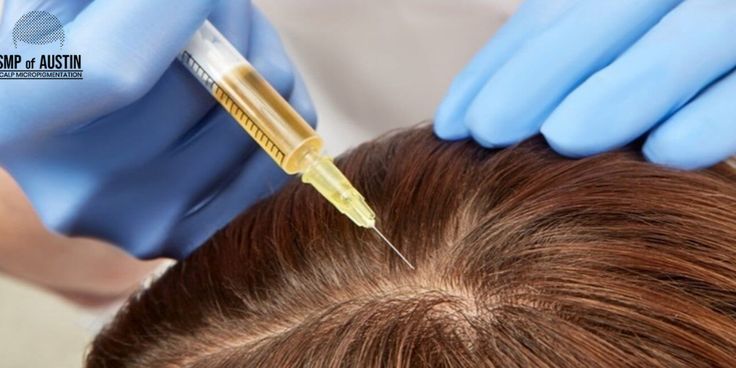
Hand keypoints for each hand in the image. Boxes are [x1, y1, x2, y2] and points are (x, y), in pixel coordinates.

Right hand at [0, 0, 316, 258]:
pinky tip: (244, 92)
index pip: (116, 69)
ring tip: (232, 44)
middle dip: (230, 26)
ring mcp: (139, 226)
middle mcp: (76, 192)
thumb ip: (122, 5)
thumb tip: (200, 6)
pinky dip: (279, 112)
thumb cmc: (72, 57)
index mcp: (16, 123)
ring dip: (263, 62)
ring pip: (252, 122)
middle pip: (199, 94)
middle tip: (224, 3)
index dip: (173, 14)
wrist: (76, 144)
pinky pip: (276, 160)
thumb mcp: (66, 11)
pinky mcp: (191, 237)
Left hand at [435, 0, 735, 169]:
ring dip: (626, 86)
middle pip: (608, 14)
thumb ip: (586, 50)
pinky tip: (669, 151)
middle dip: (543, 72)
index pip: (558, 11)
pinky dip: (722, 113)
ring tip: (564, 137)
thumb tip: (496, 109)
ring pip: (690, 38)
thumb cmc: (685, 42)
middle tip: (487, 130)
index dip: (504, 61)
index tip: (456, 118)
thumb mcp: (634, 35)